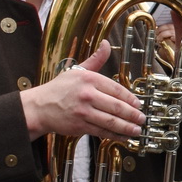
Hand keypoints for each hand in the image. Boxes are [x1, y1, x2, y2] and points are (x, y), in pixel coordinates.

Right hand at [22, 41, 144, 141]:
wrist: (39, 107)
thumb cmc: (59, 89)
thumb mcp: (77, 70)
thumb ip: (95, 59)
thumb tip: (106, 44)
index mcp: (89, 79)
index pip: (116, 89)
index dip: (130, 98)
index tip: (138, 103)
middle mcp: (87, 95)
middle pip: (116, 106)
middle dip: (132, 114)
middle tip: (142, 118)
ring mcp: (83, 111)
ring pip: (111, 121)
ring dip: (127, 127)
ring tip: (136, 130)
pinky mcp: (80, 125)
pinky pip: (102, 131)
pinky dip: (114, 135)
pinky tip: (123, 137)